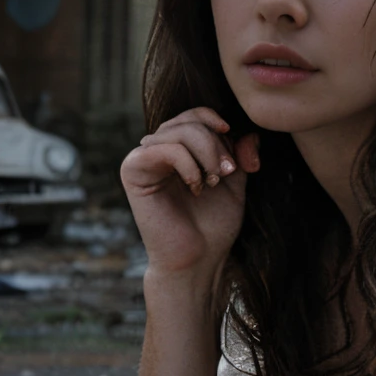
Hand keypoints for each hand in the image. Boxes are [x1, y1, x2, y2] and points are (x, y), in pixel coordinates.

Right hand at [119, 109, 259, 280]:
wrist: (197, 260)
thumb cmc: (212, 226)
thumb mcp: (234, 182)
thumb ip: (238, 153)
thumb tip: (242, 130)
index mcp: (179, 148)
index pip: (197, 115)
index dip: (220, 127)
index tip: (239, 160)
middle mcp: (158, 148)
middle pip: (190, 120)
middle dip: (216, 145)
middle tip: (226, 174)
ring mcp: (144, 157)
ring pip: (179, 130)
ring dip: (206, 155)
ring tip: (212, 183)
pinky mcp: (133, 170)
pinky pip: (164, 148)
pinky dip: (188, 164)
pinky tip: (195, 187)